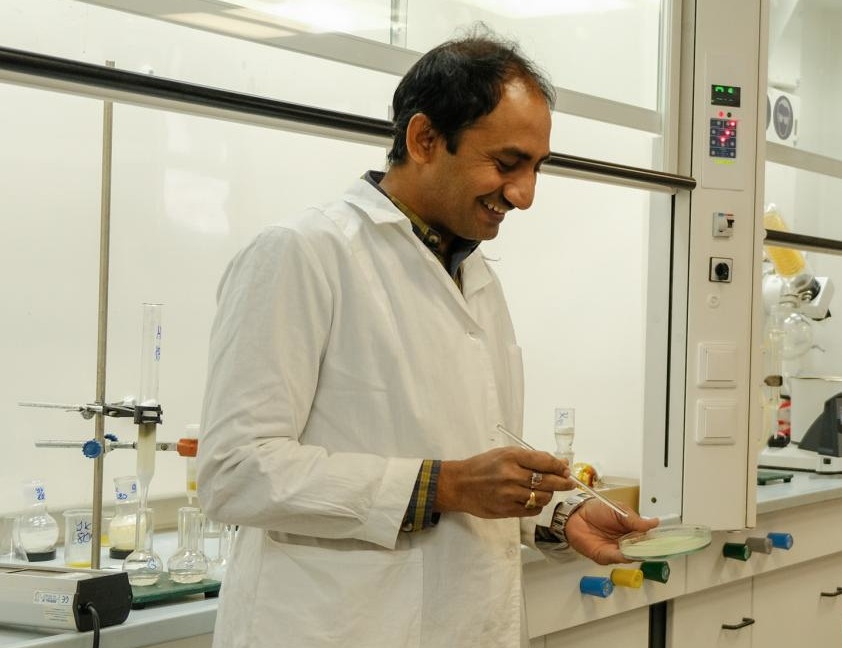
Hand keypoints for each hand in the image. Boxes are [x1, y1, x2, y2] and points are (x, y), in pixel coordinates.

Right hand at [435, 448, 574, 517]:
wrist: (460, 485)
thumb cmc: (483, 467)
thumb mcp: (505, 454)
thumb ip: (532, 458)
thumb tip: (559, 463)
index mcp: (511, 457)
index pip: (545, 461)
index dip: (559, 467)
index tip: (566, 469)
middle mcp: (511, 475)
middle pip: (548, 481)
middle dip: (563, 482)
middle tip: (568, 483)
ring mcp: (509, 494)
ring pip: (543, 497)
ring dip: (549, 494)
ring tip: (545, 491)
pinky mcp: (507, 510)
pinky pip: (532, 510)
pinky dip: (537, 505)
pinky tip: (533, 500)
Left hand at [565, 499, 658, 564]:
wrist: (576, 514)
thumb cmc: (597, 509)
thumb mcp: (619, 510)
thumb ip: (635, 520)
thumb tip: (655, 523)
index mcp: (632, 529)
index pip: (647, 537)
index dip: (655, 540)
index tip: (664, 541)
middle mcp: (626, 542)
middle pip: (642, 549)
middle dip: (648, 549)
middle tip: (656, 547)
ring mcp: (616, 550)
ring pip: (631, 555)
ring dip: (637, 553)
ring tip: (643, 549)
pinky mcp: (605, 556)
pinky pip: (617, 558)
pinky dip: (623, 557)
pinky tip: (628, 553)